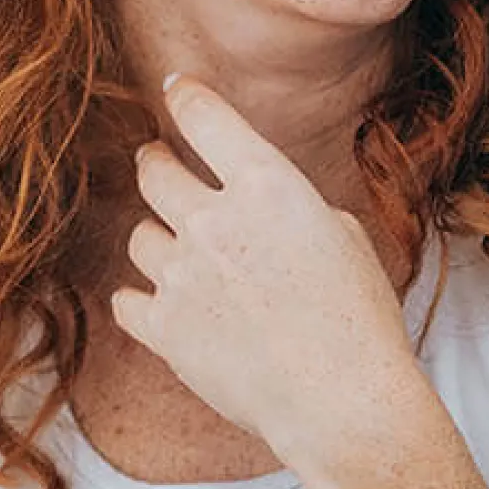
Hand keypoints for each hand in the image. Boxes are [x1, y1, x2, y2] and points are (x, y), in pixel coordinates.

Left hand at [112, 76, 419, 466]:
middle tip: (160, 165)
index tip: (176, 88)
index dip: (186, 96)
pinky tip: (167, 303)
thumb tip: (262, 212)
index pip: (205, 117)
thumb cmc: (359, 319)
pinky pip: (128, 298)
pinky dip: (144, 298)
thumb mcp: (343, 236)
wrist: (341, 400)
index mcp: (268, 185)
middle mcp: (215, 220)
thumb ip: (290, 208)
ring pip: (139, 235)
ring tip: (183, 254)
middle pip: (155, 170)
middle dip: (156, 163)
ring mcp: (182, 275)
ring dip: (159, 238)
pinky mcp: (163, 328)